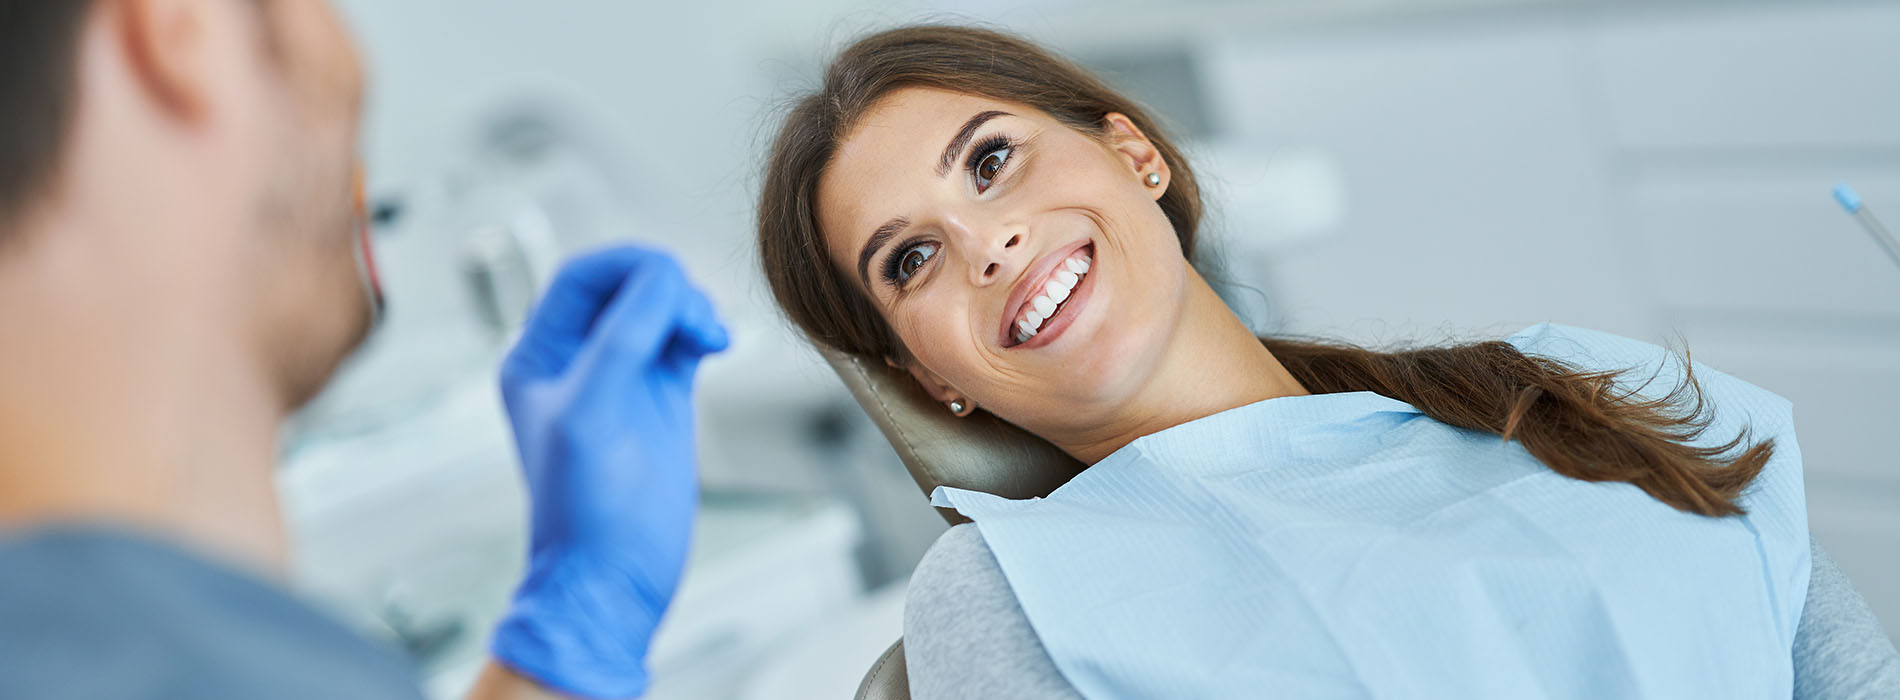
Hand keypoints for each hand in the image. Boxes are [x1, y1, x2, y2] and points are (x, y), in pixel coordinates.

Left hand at [489, 245, 727, 699]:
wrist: (613, 579)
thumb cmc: (583, 512)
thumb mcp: (592, 413)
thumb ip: (622, 338)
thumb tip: (663, 278)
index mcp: (538, 356)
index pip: (582, 277)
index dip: (629, 265)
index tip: (671, 280)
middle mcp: (577, 359)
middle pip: (626, 283)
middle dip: (666, 287)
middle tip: (695, 319)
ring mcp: (621, 376)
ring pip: (659, 306)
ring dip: (690, 306)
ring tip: (707, 337)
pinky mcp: (661, 396)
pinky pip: (682, 337)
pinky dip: (703, 328)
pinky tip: (716, 344)